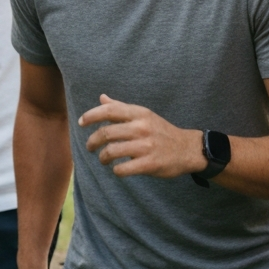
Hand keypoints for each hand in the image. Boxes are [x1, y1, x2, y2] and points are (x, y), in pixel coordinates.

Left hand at [80, 94, 204, 178]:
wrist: (187, 149)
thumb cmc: (161, 131)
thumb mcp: (143, 115)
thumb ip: (121, 108)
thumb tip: (102, 98)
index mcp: (139, 113)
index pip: (109, 110)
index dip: (91, 115)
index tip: (81, 122)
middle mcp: (141, 127)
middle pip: (106, 132)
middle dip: (93, 141)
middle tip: (89, 146)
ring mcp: (145, 146)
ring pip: (112, 151)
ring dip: (102, 157)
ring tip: (103, 159)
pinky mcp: (149, 164)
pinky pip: (123, 168)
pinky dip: (116, 170)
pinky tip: (117, 169)